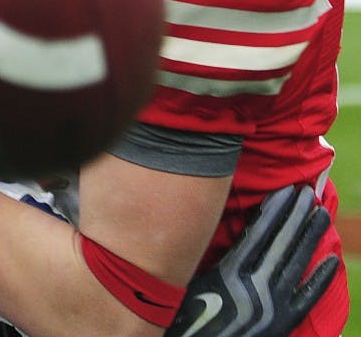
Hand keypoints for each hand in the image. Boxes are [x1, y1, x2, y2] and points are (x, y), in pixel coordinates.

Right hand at [165, 185, 337, 336]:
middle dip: (295, 215)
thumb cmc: (182, 315)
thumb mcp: (186, 279)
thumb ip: (206, 255)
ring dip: (310, 236)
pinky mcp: (282, 323)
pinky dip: (320, 278)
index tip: (286, 190)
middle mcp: (255, 287)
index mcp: (229, 274)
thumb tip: (211, 223)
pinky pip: (307, 298)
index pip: (260, 233)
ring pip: (297, 264)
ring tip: (321, 214)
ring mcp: (272, 306)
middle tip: (306, 192)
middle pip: (281, 243)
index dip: (276, 210)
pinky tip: (332, 260)